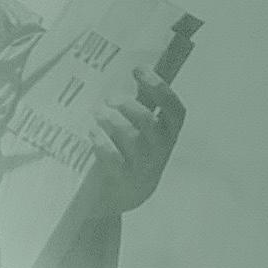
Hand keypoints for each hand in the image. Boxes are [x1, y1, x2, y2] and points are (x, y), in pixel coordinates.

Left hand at [87, 66, 185, 215]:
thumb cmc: (132, 154)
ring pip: (129, 136)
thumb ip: (141, 104)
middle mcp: (160, 150)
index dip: (159, 87)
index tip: (138, 70)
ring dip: (110, 119)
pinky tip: (92, 132)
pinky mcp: (123, 179)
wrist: (123, 197)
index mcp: (169, 133)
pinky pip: (112, 156)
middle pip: (148, 121)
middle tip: (109, 98)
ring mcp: (143, 166)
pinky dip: (100, 140)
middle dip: (126, 104)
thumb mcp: (143, 131)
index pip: (174, 109)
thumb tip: (135, 69)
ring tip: (97, 112)